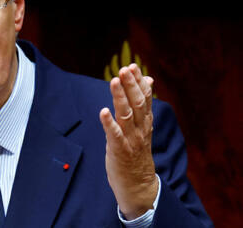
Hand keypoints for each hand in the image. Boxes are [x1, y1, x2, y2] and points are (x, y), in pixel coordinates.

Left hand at [99, 64, 158, 219]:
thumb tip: (148, 80)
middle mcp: (140, 128)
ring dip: (120, 97)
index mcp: (145, 122)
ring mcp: (131, 139)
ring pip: (126, 115)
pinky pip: (114, 135)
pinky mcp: (120, 150)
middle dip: (130, 85)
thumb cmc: (137, 153)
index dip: (139, 82)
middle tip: (125, 69)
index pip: (145, 98)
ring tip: (114, 81)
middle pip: (137, 103)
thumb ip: (144, 104)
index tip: (133, 67)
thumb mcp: (143, 126)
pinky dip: (109, 123)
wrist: (139, 185)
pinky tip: (103, 111)